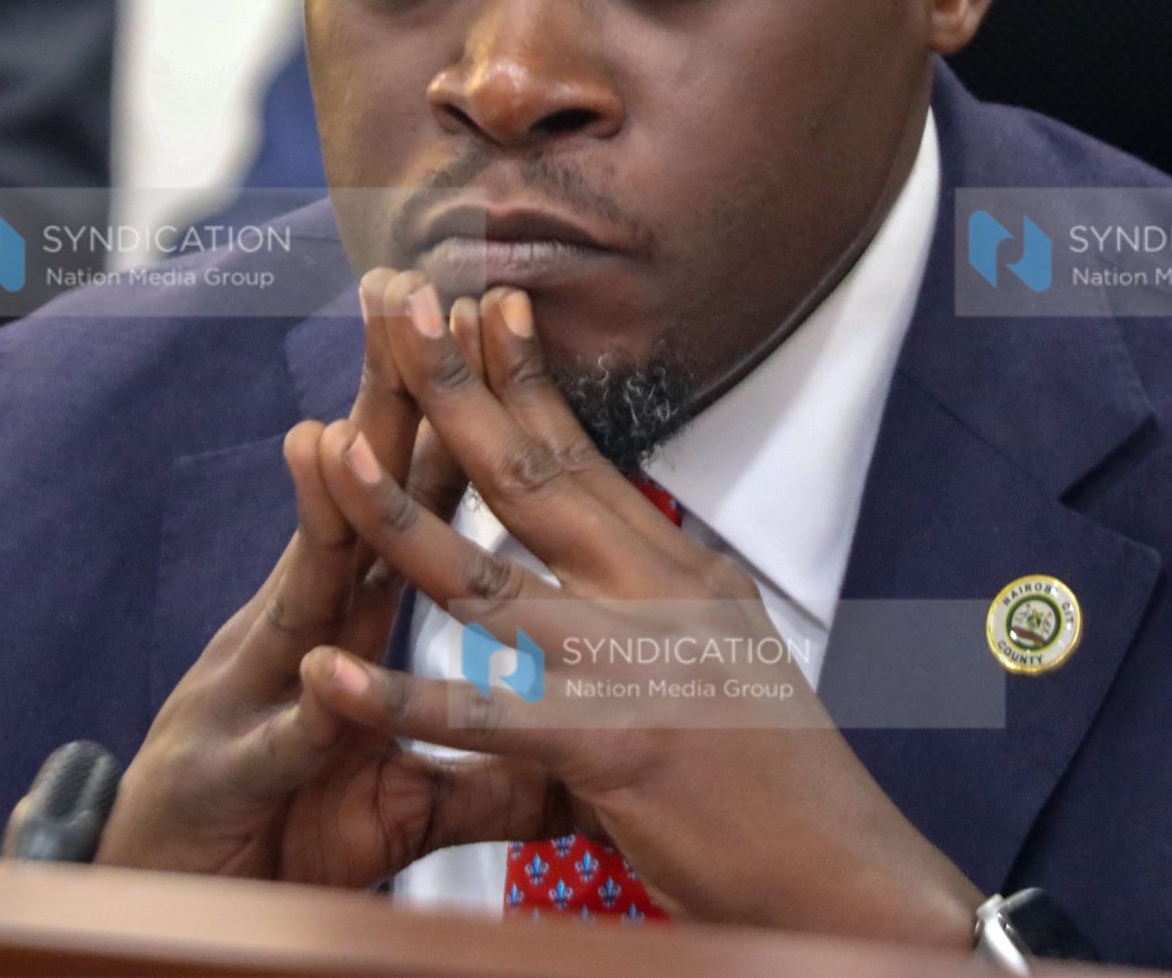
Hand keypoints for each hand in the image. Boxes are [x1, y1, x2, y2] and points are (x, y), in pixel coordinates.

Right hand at [94, 270, 556, 887]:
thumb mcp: (401, 787)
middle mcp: (305, 630)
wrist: (176, 897)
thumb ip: (482, 757)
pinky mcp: (237, 772)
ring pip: (306, 590)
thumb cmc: (283, 828)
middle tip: (404, 307)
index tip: (488, 324)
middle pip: (358, 502)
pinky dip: (305, 708)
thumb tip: (569, 741)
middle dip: (384, 403)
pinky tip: (320, 675)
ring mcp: (263, 690)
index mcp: (350, 619)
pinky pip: (283, 741)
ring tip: (333, 437)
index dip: (456, 412)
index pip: (419, 496)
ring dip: (322, 515)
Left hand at [304, 285, 984, 946]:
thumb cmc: (779, 772)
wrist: (841, 872)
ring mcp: (626, 664)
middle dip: (453, 385)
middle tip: (395, 304)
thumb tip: (637, 522)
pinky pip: (477, 715)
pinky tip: (330, 671)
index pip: (584, 451)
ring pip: (485, 575)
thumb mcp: (730, 645)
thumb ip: (672, 582)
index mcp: (676, 567)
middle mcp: (651, 593)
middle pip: (528, 471)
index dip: (525, 373)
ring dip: (398, 510)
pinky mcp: (603, 747)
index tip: (480, 299)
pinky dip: (396, 695)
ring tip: (331, 447)